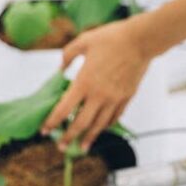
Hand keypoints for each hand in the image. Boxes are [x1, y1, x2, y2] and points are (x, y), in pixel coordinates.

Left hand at [40, 18, 150, 151]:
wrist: (141, 40)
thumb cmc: (111, 37)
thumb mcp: (84, 41)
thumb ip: (68, 55)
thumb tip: (60, 69)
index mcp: (84, 82)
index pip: (64, 109)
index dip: (52, 122)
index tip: (44, 130)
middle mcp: (98, 95)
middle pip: (80, 123)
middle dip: (68, 137)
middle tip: (60, 146)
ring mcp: (114, 98)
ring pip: (99, 125)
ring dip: (88, 137)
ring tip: (81, 147)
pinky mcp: (127, 97)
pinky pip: (115, 117)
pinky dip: (106, 125)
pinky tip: (102, 128)